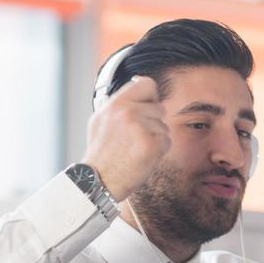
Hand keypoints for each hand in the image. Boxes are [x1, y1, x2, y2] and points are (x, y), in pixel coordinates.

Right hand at [81, 75, 169, 202]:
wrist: (97, 181)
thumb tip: (138, 82)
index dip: (151, 96)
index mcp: (115, 104)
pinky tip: (142, 157)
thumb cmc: (101, 153)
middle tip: (135, 138)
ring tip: (135, 149)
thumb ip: (120, 102)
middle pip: (159, 107)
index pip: (146, 84)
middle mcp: (128, 112)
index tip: (148, 105)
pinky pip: (166, 141)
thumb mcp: (101, 120)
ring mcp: (140, 128)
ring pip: (163, 126)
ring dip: (155, 138)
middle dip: (153, 122)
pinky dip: (158, 151)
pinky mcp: (151, 145)